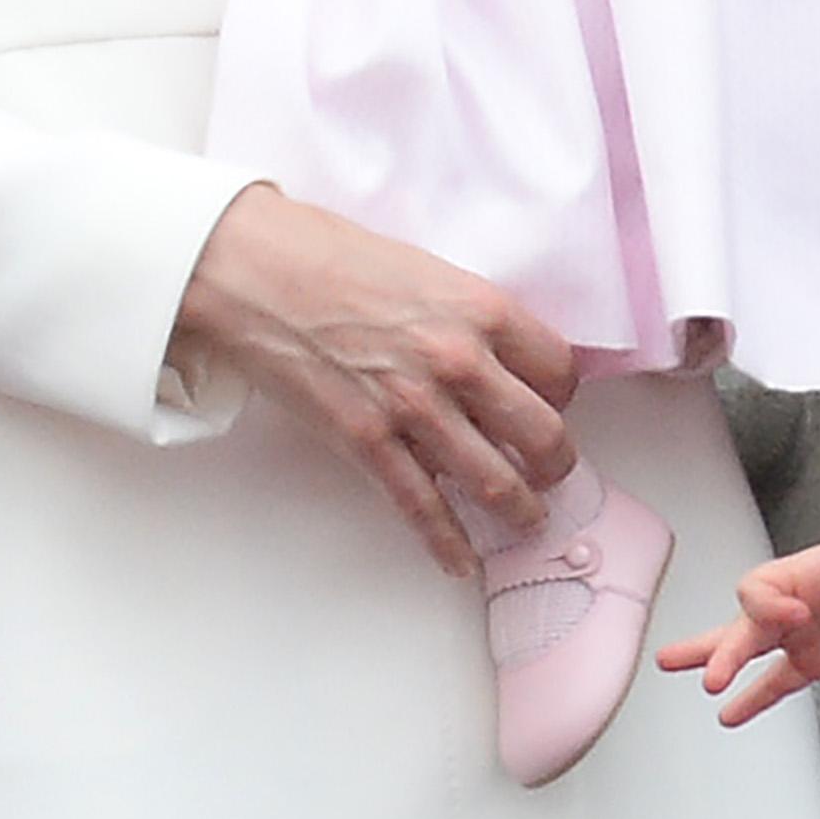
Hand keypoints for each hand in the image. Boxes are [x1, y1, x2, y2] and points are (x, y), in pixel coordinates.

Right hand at [170, 184, 579, 576]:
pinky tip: (462, 560)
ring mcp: (414, 407)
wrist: (258, 272)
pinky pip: (422, 507)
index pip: (559, 370)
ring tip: (527, 520)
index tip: (553, 405)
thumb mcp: (428, 271)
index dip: (561, 395)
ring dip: (518, 511)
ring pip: (494, 481)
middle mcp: (460, 361)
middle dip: (555, 463)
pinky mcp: (367, 443)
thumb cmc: (334, 257)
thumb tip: (496, 358)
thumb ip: (468, 317)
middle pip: (542, 434)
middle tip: (553, 472)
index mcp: (482, 309)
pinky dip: (447, 543)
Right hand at [656, 538, 819, 722]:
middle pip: (746, 619)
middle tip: (709, 673)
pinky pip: (777, 680)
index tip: (792, 618)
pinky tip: (731, 713)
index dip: (768, 605)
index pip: (761, 586)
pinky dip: (755, 697)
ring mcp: (807, 631)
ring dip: (719, 660)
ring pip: (751, 646)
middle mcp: (800, 598)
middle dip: (724, 646)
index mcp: (810, 569)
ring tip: (679, 670)